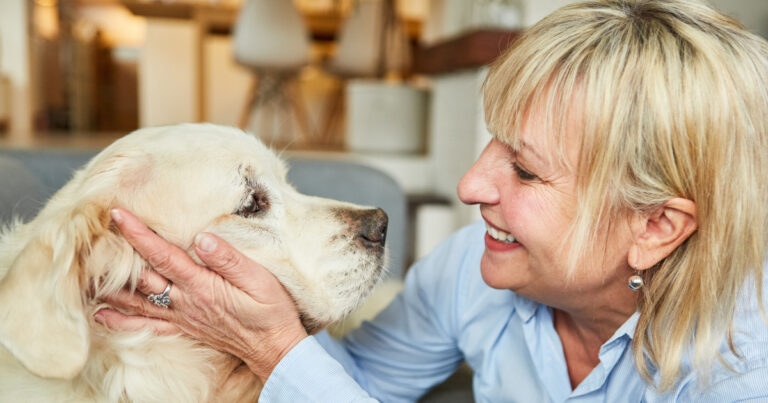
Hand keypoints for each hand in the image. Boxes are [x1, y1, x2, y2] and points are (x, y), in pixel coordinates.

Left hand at [94, 208, 307, 382]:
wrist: (274, 348)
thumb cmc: (271, 312)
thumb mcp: (260, 280)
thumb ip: (229, 259)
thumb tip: (202, 237)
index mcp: (202, 286)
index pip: (163, 255)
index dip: (139, 234)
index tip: (118, 214)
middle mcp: (186, 302)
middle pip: (142, 277)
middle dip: (115, 256)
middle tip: (91, 238)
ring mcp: (182, 317)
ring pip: (137, 301)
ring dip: (110, 287)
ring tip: (86, 273)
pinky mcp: (185, 328)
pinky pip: (146, 325)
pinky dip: (122, 320)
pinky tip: (103, 315)